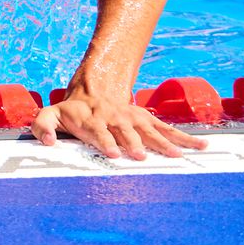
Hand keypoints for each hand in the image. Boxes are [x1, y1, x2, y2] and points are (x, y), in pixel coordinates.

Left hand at [31, 91, 208, 159]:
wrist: (93, 89)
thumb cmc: (71, 111)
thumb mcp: (50, 114)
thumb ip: (43, 126)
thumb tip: (48, 142)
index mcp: (91, 120)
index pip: (98, 132)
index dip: (105, 142)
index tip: (113, 153)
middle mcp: (114, 119)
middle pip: (125, 132)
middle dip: (133, 143)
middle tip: (141, 155)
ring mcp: (132, 119)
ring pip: (149, 130)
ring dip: (162, 143)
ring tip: (176, 156)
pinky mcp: (146, 119)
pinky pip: (166, 128)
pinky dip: (183, 138)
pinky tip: (201, 146)